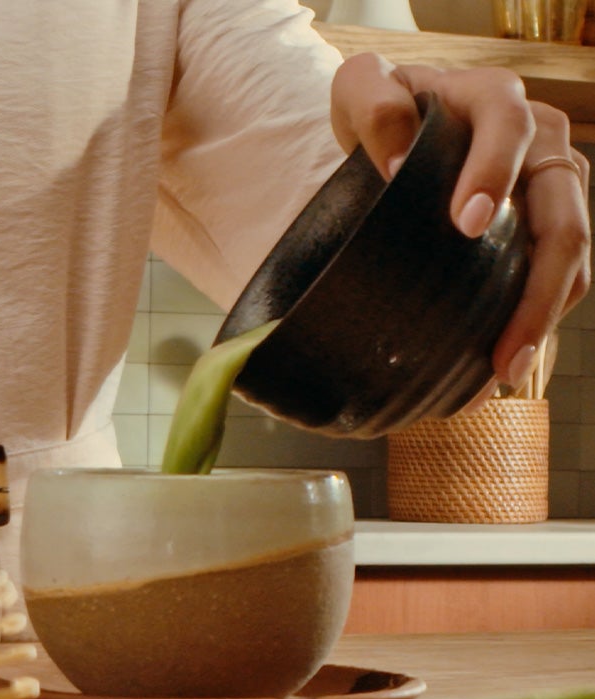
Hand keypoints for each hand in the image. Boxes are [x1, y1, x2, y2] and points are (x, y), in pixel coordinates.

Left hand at [330, 54, 589, 392]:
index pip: (509, 128)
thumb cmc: (383, 110)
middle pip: (563, 214)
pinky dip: (539, 318)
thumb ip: (374, 107)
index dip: (494, 174)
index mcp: (494, 101)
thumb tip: (397, 165)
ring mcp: (548, 188)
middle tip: (503, 351)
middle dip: (539, 289)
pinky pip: (557, 274)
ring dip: (546, 317)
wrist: (398, 127)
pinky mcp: (541, 226)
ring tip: (507, 372)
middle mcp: (539, 143)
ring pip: (572, 255)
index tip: (466, 227)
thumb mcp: (363, 89)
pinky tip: (505, 362)